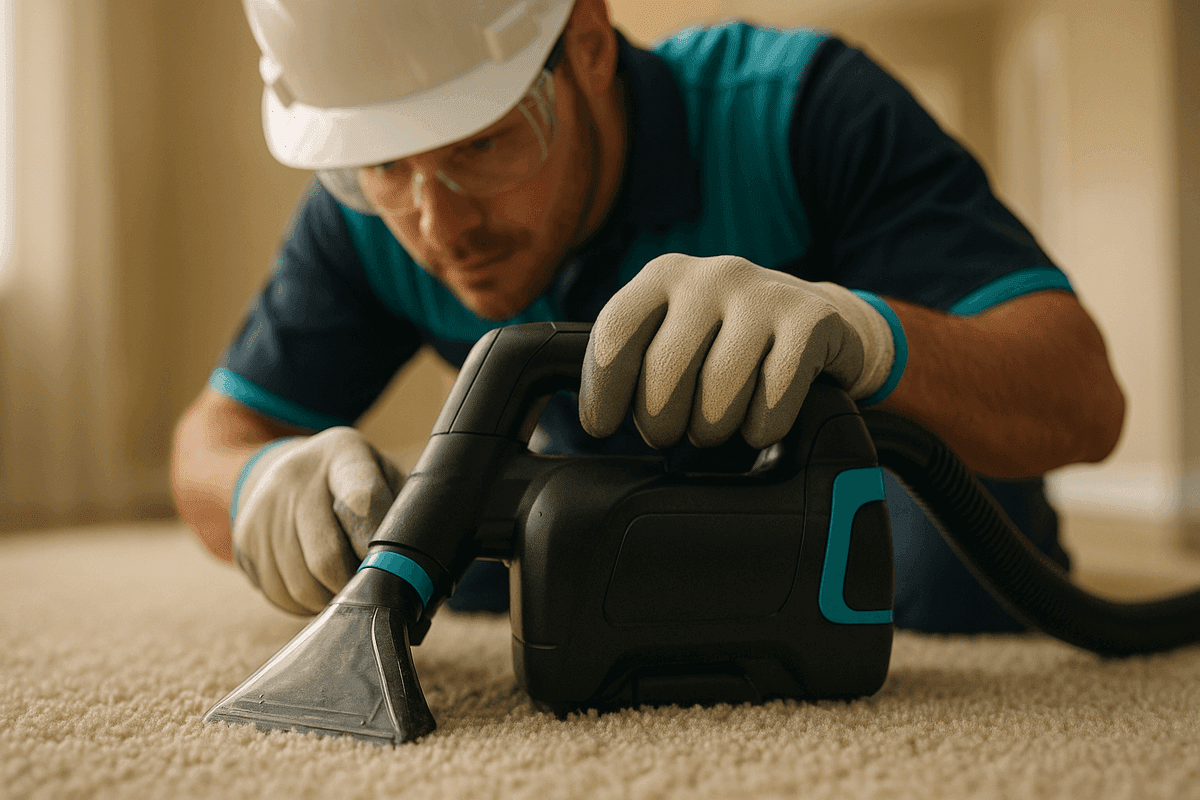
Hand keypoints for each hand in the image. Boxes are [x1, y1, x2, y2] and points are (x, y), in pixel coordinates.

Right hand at [231, 427, 403, 613]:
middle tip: (370, 594)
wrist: (290, 469)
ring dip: (329, 602)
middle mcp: (295, 476)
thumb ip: (400, 512)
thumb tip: (417, 571)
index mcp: (343, 453)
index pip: (361, 500)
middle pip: (326, 557)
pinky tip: (317, 589)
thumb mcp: (384, 477)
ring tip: (345, 591)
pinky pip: (277, 592)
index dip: (375, 544)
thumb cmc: (356, 482)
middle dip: (353, 586)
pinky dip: (302, 604)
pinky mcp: (245, 537)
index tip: (390, 568)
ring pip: (301, 584)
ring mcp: (264, 507)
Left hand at [580, 254, 898, 448]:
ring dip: (713, 430)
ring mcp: (764, 294)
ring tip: (716, 429)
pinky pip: (773, 398)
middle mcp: (712, 275)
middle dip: (661, 422)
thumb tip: (593, 419)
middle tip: (673, 433)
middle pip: (664, 371)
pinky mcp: (811, 320)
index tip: (603, 426)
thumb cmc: (729, 342)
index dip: (603, 389)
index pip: (615, 332)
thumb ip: (635, 359)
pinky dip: (762, 427)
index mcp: (664, 276)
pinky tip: (760, 424)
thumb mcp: (676, 333)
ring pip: (719, 391)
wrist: (822, 323)